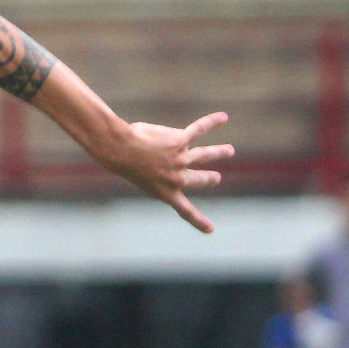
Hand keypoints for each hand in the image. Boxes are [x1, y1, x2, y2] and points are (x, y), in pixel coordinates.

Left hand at [95, 112, 234, 234]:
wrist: (119, 151)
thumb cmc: (123, 162)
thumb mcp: (141, 173)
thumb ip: (160, 166)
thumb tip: (178, 145)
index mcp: (165, 192)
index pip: (185, 210)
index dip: (199, 221)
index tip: (211, 230)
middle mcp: (176, 178)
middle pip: (200, 179)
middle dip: (210, 179)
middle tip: (216, 178)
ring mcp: (179, 160)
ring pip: (204, 155)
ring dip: (218, 152)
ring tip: (229, 151)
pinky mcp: (179, 141)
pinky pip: (198, 130)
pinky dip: (212, 122)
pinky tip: (223, 117)